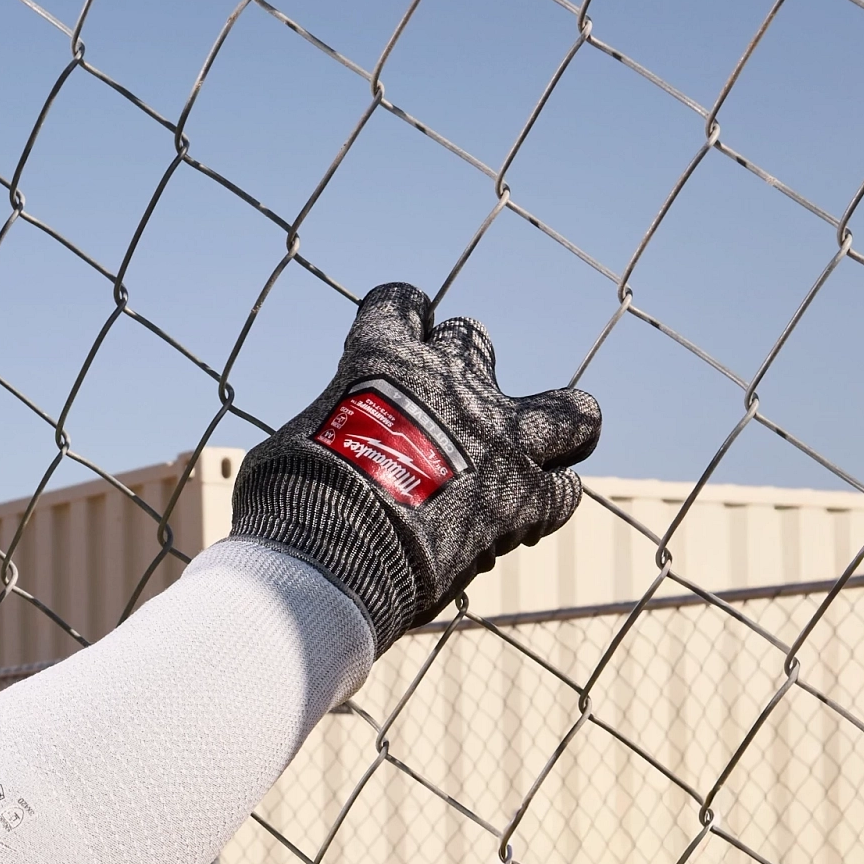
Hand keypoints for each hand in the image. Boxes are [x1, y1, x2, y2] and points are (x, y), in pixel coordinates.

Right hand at [227, 283, 599, 647]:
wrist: (331, 560)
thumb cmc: (290, 508)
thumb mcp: (292, 447)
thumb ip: (328, 432)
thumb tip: (328, 453)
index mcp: (381, 360)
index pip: (399, 302)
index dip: (401, 319)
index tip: (400, 338)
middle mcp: (450, 382)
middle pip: (474, 341)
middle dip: (461, 373)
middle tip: (445, 417)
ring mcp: (498, 438)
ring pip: (573, 412)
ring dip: (558, 429)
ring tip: (536, 454)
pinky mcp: (523, 498)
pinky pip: (564, 491)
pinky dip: (548, 504)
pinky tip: (524, 522)